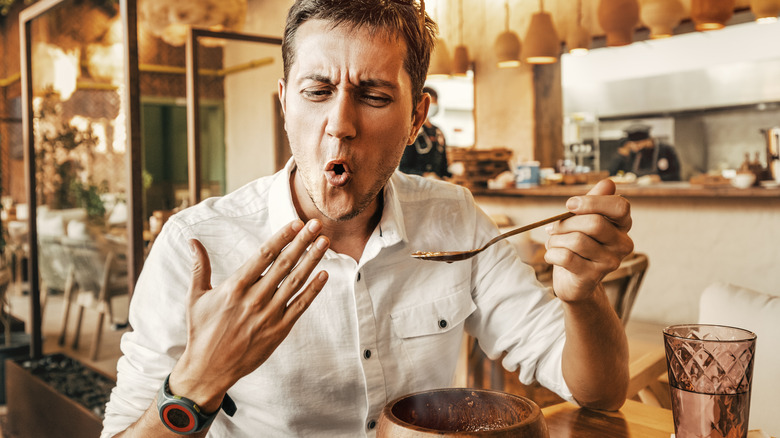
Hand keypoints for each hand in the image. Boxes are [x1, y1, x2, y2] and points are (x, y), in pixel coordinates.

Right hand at [169, 219, 329, 411]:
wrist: (209, 369)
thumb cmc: (201, 331)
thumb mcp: (196, 297)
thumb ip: (199, 267)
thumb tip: (193, 241)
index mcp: (235, 287)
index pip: (264, 255)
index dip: (282, 237)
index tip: (296, 223)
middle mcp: (254, 298)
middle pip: (284, 264)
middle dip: (302, 242)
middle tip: (316, 224)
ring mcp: (269, 315)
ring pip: (295, 282)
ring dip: (312, 260)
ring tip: (324, 242)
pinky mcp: (279, 330)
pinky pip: (300, 306)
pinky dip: (314, 290)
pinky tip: (324, 275)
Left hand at [544, 179, 632, 302]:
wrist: (573, 280)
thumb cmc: (578, 244)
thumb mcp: (583, 219)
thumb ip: (594, 201)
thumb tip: (608, 183)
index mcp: (622, 226)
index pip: (620, 206)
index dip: (593, 202)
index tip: (570, 204)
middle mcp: (622, 244)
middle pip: (595, 223)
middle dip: (566, 223)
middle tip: (552, 227)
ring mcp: (610, 262)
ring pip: (577, 240)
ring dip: (556, 239)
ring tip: (552, 242)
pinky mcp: (592, 277)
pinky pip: (566, 257)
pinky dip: (551, 253)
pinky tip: (551, 255)